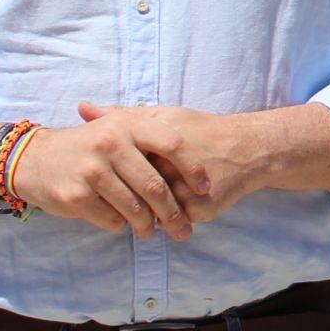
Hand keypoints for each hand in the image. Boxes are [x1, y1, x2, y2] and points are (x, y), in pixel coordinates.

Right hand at [10, 113, 200, 239]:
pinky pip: (113, 219)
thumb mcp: (115, 127)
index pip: (172, 144)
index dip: (193, 168)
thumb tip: (194, 155)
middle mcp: (111, 144)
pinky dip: (121, 225)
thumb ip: (149, 134)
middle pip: (155, 185)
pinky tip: (122, 223)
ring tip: (152, 231)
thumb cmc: (86, 145)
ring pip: (136, 208)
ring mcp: (93, 170)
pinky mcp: (78, 196)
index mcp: (126, 125)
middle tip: (184, 228)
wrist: (33, 159)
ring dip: (148, 225)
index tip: (204, 188)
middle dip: (173, 212)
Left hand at [75, 102, 264, 225]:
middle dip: (124, 199)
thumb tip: (82, 107)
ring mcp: (185, 192)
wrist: (247, 149)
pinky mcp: (200, 210)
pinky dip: (168, 222)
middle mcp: (169, 169)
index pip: (118, 167)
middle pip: (132, 194)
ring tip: (143, 209)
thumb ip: (121, 115)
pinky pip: (174, 223)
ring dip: (145, 215)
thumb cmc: (200, 130)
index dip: (111, 174)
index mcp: (155, 145)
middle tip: (118, 198)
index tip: (105, 176)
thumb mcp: (162, 116)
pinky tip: (167, 215)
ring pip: (150, 214)